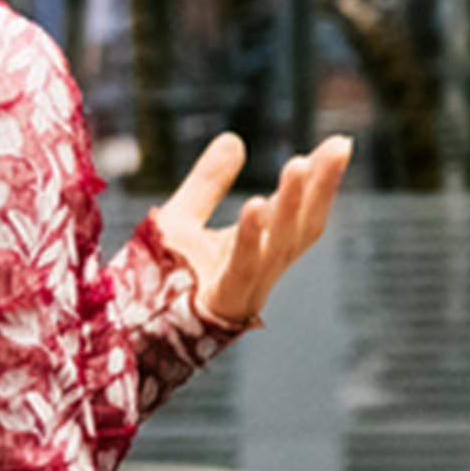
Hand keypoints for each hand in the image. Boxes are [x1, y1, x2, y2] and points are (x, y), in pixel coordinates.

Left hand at [149, 133, 349, 327]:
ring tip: (300, 164)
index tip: (339, 144)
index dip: (320, 180)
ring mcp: (245, 289)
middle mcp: (260, 270)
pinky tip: (256, 204)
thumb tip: (234, 138)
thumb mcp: (183, 218)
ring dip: (292, 205)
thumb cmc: (157, 281)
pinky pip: (242, 267)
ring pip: (279, 245)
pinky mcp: (221, 303)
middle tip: (339, 148)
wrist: (130, 332)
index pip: (298, 212)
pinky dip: (251, 237)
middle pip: (302, 228)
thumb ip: (209, 182)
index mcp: (257, 251)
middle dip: (322, 188)